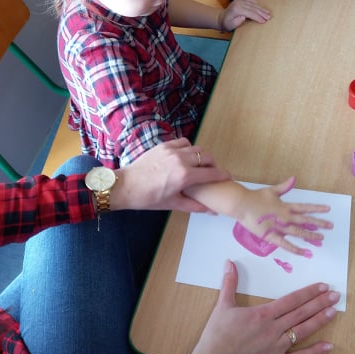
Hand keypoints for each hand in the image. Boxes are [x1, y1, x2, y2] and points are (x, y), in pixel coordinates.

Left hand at [112, 139, 230, 212]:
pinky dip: (188, 148)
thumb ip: (195, 205)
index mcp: (185, 176)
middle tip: (213, 172)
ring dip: (202, 155)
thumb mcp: (173, 204)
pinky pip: (182, 142)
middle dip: (213, 164)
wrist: (126, 186)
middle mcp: (181, 160)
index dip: (222, 175)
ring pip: (196, 148)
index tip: (228, 177)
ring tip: (200, 164)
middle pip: (207, 156)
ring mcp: (172, 151)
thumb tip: (211, 211)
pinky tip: (186, 156)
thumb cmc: (148, 198)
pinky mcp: (163, 146)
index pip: (211, 173)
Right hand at [185, 260, 337, 353]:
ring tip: (333, 312)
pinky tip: (328, 346)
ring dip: (320, 321)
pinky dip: (315, 353)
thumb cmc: (216, 337)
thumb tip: (229, 263)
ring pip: (303, 332)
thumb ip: (229, 283)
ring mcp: (276, 348)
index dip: (308, 292)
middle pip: (301, 313)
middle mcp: (273, 330)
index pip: (291, 300)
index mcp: (262, 315)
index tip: (322, 286)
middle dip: (320, 303)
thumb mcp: (222, 307)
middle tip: (335, 296)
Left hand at [219, 0, 270, 30]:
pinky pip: (251, 1)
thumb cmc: (226, 24)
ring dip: (261, 9)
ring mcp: (240, 0)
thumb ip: (236, 22)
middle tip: (269, 17)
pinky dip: (257, 4)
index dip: (258, 17)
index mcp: (236, 9)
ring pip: (253, 4)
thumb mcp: (230, 26)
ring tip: (268, 13)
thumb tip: (244, 17)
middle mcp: (239, 3)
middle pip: (253, 8)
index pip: (250, 13)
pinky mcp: (241, 0)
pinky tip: (262, 8)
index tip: (264, 21)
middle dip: (262, 13)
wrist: (221, 18)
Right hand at [232, 177, 332, 255]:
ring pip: (298, 232)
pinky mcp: (271, 236)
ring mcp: (279, 227)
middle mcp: (285, 217)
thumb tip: (294, 178)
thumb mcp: (272, 190)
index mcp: (286, 206)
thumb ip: (284, 186)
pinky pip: (285, 244)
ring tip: (321, 238)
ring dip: (310, 235)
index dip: (316, 208)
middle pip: (305, 221)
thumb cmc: (256, 197)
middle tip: (330, 226)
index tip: (327, 209)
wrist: (242, 205)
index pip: (305, 207)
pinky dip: (294, 248)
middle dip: (318, 223)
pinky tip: (303, 252)